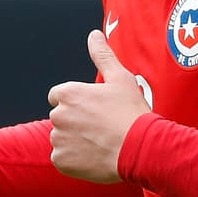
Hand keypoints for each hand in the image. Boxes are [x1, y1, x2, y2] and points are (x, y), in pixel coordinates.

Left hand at [47, 30, 151, 182]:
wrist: (140, 148)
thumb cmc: (131, 112)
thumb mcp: (120, 78)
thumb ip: (102, 55)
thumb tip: (94, 35)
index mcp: (69, 93)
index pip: (58, 96)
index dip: (75, 102)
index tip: (92, 109)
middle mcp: (58, 115)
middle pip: (61, 117)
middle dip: (75, 121)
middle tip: (100, 127)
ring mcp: (58, 139)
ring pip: (62, 138)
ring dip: (75, 141)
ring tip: (100, 142)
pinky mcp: (61, 161)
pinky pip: (63, 159)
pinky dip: (75, 159)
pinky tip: (95, 156)